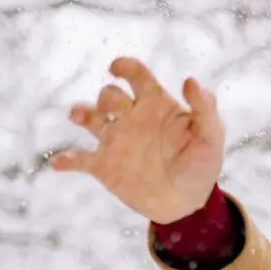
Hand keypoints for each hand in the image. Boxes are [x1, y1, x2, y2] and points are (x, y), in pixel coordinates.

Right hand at [51, 57, 225, 223]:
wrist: (187, 203)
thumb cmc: (201, 165)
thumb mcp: (211, 137)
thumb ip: (205, 108)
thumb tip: (190, 80)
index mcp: (154, 104)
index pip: (135, 74)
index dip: (124, 66)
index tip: (117, 69)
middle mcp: (130, 117)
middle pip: (110, 95)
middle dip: (107, 97)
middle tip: (113, 109)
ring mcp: (115, 141)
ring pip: (89, 117)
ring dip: (80, 112)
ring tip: (78, 115)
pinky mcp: (104, 166)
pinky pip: (79, 159)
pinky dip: (66, 160)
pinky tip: (59, 163)